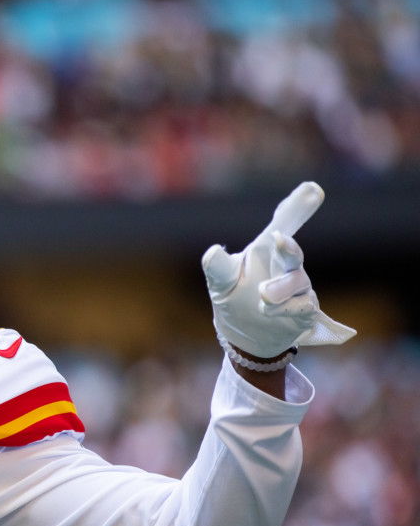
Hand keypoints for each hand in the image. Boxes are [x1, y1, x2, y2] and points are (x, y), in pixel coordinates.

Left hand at [202, 182, 355, 357]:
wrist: (246, 337)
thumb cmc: (235, 299)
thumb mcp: (222, 283)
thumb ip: (218, 267)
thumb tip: (212, 251)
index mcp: (266, 251)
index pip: (282, 224)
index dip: (296, 207)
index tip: (313, 188)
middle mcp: (286, 266)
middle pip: (293, 252)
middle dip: (289, 246)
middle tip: (279, 238)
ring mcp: (298, 288)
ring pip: (296, 282)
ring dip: (279, 288)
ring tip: (261, 295)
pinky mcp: (304, 311)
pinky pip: (301, 306)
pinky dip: (286, 308)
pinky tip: (269, 310)